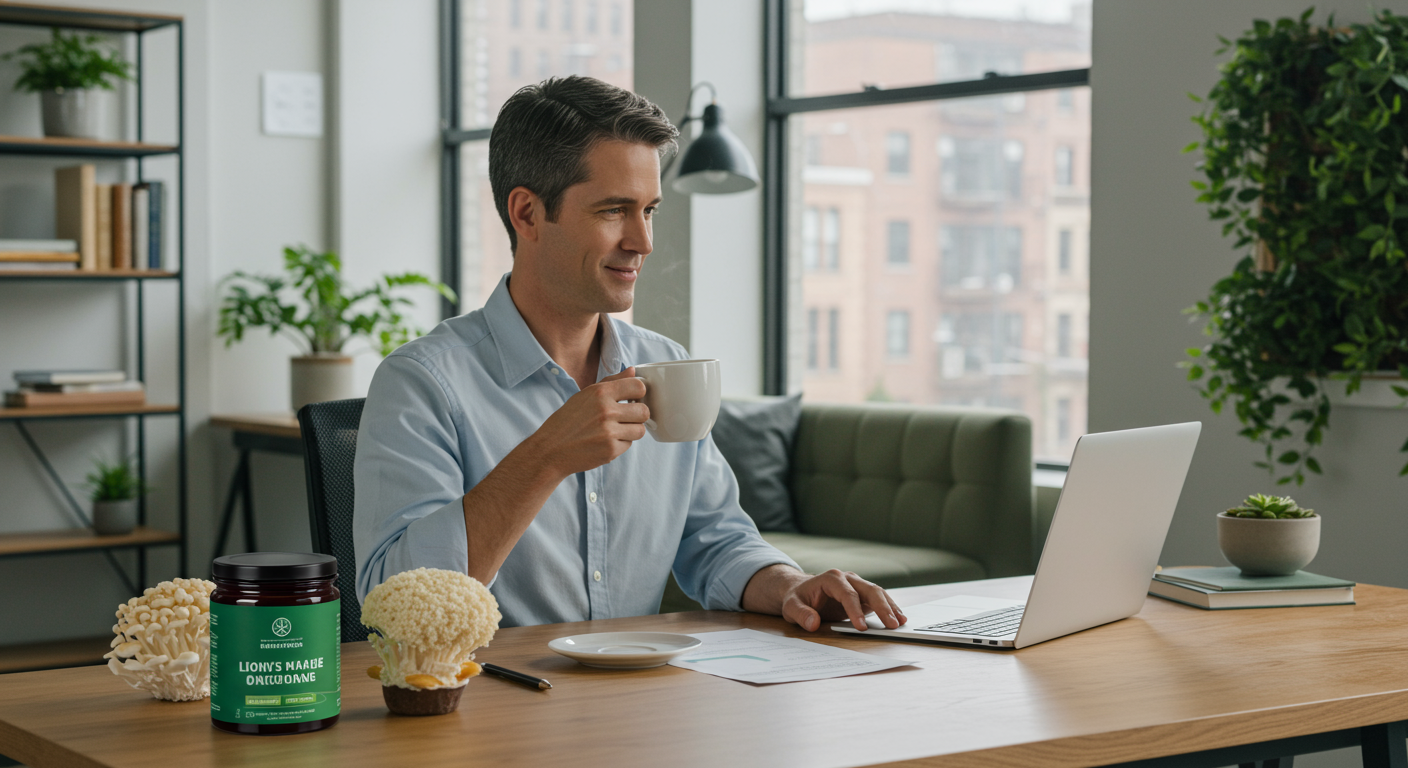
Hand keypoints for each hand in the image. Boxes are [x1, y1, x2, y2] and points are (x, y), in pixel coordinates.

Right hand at [528, 367, 648, 477]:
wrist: (551, 449)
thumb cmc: (568, 420)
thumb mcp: (585, 395)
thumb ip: (612, 381)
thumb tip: (633, 371)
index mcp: (600, 393)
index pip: (638, 386)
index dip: (639, 393)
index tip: (632, 399)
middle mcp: (606, 411)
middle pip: (644, 411)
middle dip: (638, 415)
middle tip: (626, 418)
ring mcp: (609, 432)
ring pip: (640, 430)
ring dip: (631, 431)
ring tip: (616, 430)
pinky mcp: (610, 450)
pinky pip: (629, 445)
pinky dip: (620, 444)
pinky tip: (605, 441)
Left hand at [782, 569, 905, 632]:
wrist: (801, 591)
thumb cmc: (797, 598)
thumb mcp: (791, 607)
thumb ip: (801, 614)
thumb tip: (813, 623)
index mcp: (831, 578)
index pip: (847, 594)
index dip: (855, 610)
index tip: (861, 627)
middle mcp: (847, 578)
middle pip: (869, 590)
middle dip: (882, 607)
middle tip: (892, 625)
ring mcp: (857, 584)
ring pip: (877, 593)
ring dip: (890, 607)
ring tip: (901, 622)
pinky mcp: (862, 594)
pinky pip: (878, 599)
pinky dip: (889, 608)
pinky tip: (898, 618)